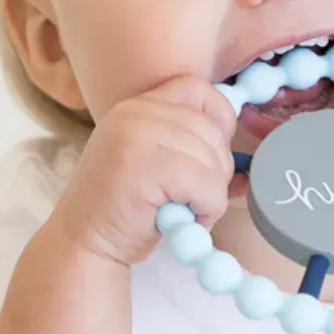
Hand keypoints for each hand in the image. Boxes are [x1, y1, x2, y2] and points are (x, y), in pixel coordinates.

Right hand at [48, 76, 236, 266]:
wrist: (83, 245)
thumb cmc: (124, 210)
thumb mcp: (154, 163)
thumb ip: (189, 147)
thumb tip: (249, 158)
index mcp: (137, 107)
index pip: (197, 89)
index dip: (220, 118)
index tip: (215, 153)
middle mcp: (135, 113)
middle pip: (210, 127)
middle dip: (218, 169)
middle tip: (198, 198)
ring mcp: (136, 136)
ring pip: (212, 159)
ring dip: (213, 194)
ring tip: (188, 212)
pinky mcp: (143, 167)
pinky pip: (205, 183)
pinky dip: (208, 207)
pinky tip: (188, 220)